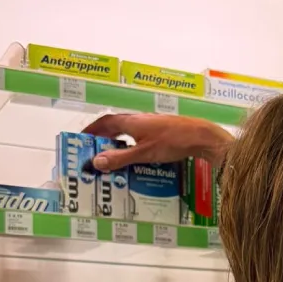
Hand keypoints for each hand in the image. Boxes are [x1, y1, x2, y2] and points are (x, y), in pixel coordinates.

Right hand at [84, 114, 231, 172]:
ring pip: (129, 129)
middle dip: (103, 136)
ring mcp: (152, 123)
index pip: (105, 122)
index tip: (82, 138)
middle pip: (116, 125)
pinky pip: (140, 134)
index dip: (92, 129)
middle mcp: (139, 119)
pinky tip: (135, 153)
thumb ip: (120, 158)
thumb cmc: (172, 142)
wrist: (200, 136)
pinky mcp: (162, 129)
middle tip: (94, 148)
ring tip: (112, 153)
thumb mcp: (143, 153)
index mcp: (131, 122)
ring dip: (118, 139)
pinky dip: (131, 142)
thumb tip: (96, 162)